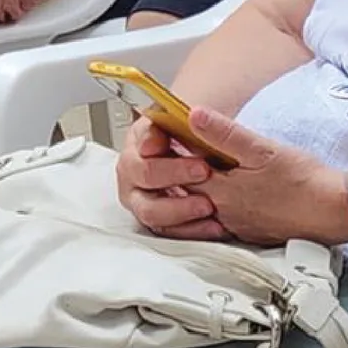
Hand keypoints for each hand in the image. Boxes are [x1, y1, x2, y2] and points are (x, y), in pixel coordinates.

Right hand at [115, 115, 218, 237]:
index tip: (196, 162)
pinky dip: (191, 230)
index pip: (143, 148)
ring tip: (209, 206)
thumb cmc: (185, 135)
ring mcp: (140, 198)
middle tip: (205, 173)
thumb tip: (192, 116)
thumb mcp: (182, 118)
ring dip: (181, 210)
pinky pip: (168, 231)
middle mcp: (132, 173)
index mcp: (136, 142)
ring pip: (151, 212)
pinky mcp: (156, 220)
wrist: (193, 151)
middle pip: (144, 178)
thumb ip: (181, 118)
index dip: (167, 156)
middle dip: (175, 177)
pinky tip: (214, 225)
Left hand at [180, 107, 347, 246]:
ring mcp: (237, 226)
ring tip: (200, 170)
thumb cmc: (303, 180)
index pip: (182, 172)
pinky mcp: (251, 233)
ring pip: (204, 208)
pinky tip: (225, 193)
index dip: (173, 153)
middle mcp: (224, 213)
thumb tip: (193, 115)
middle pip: (188, 192)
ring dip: (197, 191)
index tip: (169, 136)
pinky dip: (216, 205)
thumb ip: (225, 133)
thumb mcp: (262, 149)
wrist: (334, 211)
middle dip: (180, 173)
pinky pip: (221, 220)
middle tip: (179, 151)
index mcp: (222, 191)